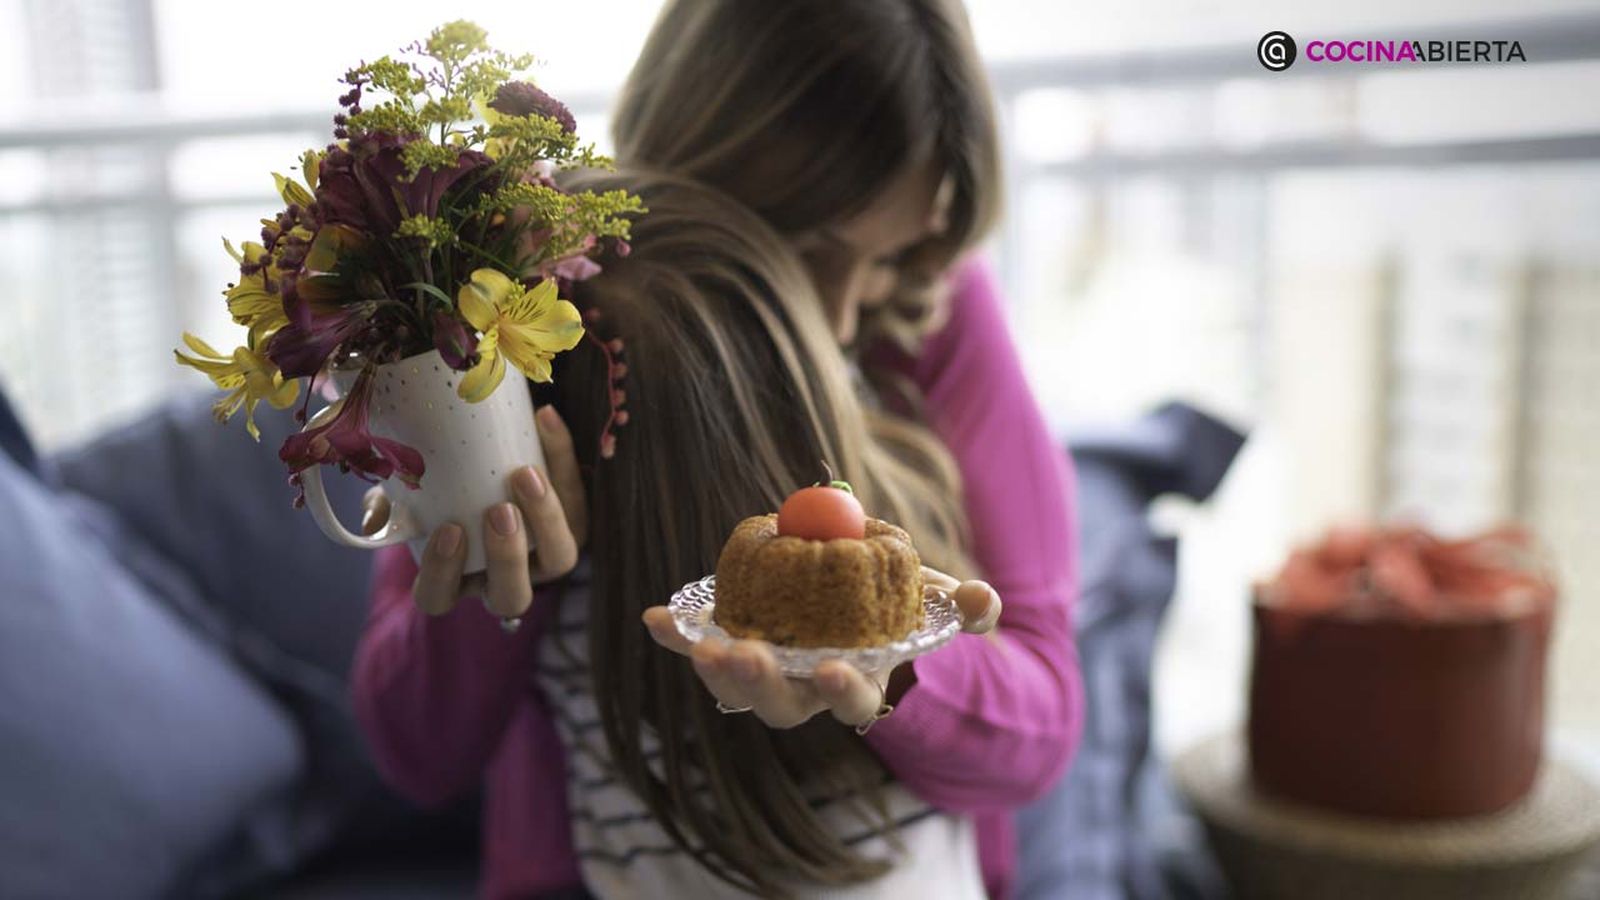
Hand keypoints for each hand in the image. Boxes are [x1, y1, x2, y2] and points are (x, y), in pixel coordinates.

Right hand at [362, 405, 587, 618]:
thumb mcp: (401, 500)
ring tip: (525, 474)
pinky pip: (579, 503)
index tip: (448, 531)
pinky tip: (545, 420)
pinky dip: (564, 459)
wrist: (479, 462)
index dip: (443, 574)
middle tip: (499, 510)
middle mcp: (500, 580)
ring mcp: (543, 558)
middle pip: (511, 596)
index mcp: (452, 581)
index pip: (440, 598)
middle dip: (507, 555)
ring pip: (559, 560)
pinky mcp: (573, 524)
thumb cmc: (431, 494)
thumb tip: (375, 515)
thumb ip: (386, 506)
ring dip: (546, 519)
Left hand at [640, 567, 1000, 729]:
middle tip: (745, 656)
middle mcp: (805, 690)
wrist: (857, 603)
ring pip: (734, 685)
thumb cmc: (902, 609)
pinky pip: (700, 647)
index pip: (851, 700)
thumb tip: (984, 600)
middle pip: (778, 704)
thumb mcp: (938, 603)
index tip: (834, 668)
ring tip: (699, 645)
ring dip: (713, 668)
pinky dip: (676, 637)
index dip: (842, 689)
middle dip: (760, 683)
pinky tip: (654, 619)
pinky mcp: (730, 647)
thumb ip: (967, 607)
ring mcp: (765, 673)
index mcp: (856, 682)